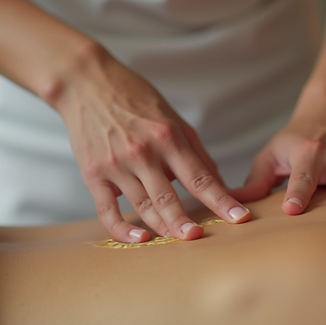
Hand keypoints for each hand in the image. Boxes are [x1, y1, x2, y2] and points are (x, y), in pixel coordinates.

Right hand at [54, 49, 251, 242]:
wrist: (87, 84)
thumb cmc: (136, 100)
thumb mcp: (174, 119)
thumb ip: (197, 153)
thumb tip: (219, 185)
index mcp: (168, 137)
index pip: (200, 178)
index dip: (221, 200)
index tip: (238, 218)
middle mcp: (142, 152)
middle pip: (168, 197)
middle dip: (185, 222)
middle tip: (200, 238)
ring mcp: (116, 164)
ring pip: (142, 205)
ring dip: (161, 227)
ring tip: (178, 240)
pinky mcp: (93, 174)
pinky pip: (108, 210)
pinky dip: (122, 229)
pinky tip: (140, 239)